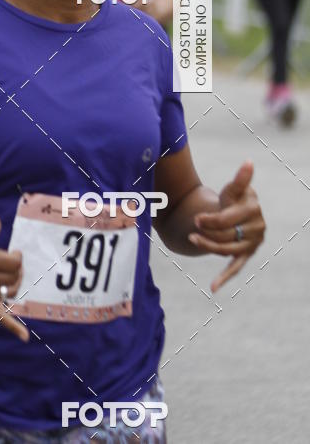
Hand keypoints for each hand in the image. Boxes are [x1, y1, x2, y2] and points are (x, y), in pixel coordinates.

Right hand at [0, 207, 27, 340]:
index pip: (14, 263)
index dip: (17, 258)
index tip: (13, 253)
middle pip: (14, 279)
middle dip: (16, 270)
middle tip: (10, 264)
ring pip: (10, 293)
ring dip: (14, 285)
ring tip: (9, 276)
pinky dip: (12, 327)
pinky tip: (24, 337)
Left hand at [189, 162, 264, 291]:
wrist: (233, 211)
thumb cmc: (232, 198)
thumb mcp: (233, 189)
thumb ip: (240, 179)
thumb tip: (249, 162)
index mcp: (253, 209)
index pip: (228, 219)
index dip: (211, 220)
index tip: (195, 218)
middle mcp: (257, 228)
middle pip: (226, 235)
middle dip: (208, 232)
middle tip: (192, 228)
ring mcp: (252, 243)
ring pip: (226, 249)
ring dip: (207, 246)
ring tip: (191, 239)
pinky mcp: (246, 255)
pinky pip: (235, 268)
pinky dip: (224, 278)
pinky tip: (212, 288)